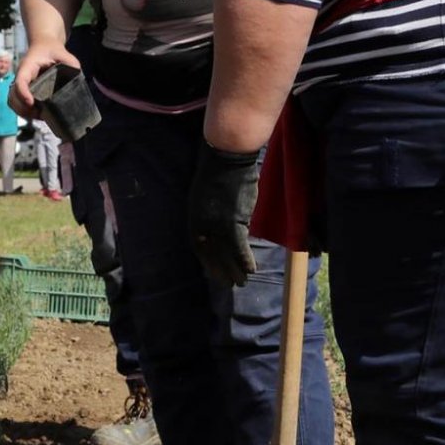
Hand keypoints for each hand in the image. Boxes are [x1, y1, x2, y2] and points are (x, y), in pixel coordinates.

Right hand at [9, 40, 80, 118]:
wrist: (43, 47)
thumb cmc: (51, 50)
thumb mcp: (63, 53)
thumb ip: (71, 63)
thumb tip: (78, 77)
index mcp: (28, 67)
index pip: (20, 81)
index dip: (23, 93)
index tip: (31, 103)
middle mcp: (21, 77)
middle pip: (13, 96)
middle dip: (23, 108)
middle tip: (39, 113)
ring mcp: (20, 85)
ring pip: (13, 102)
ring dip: (23, 112)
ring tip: (39, 115)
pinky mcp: (23, 91)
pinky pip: (17, 104)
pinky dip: (24, 112)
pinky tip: (37, 114)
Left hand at [188, 139, 262, 286]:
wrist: (226, 160)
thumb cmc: (216, 172)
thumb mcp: (203, 196)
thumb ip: (208, 214)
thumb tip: (218, 225)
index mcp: (194, 219)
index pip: (199, 248)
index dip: (207, 262)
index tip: (213, 272)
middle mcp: (204, 226)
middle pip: (212, 255)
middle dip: (220, 272)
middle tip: (228, 285)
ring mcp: (218, 226)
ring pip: (226, 255)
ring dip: (234, 271)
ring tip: (241, 282)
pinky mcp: (235, 223)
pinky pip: (240, 248)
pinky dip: (245, 260)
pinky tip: (251, 270)